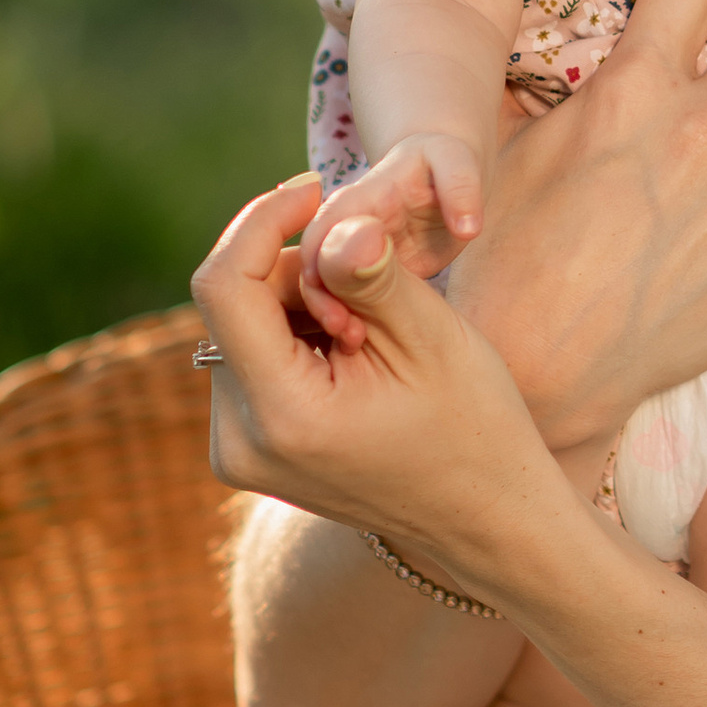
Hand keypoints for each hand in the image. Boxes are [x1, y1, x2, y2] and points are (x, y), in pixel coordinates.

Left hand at [193, 175, 567, 599]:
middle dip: (296, 271)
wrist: (483, 517)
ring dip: (298, 303)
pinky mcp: (245, 453)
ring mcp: (237, 453)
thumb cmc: (471, 424)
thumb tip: (340, 224)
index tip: (315, 189)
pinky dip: (294, 337)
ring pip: (240, 329)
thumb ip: (372, 275)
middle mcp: (239, 441)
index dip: (261, 220)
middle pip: (232, 304)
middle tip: (375, 288)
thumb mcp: (430, 337)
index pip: (223, 287)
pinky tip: (352, 357)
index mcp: (282, 413)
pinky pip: (249, 361)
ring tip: (371, 334)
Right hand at [297, 132, 481, 345]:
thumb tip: (468, 227)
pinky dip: (336, 323)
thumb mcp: (457, 164)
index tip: (336, 308)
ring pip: (316, 288)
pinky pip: (335, 301)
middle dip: (316, 301)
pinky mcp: (356, 276)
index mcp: (361, 198)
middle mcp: (340, 227)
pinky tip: (352, 349)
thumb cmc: (445, 166)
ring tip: (352, 345)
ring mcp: (345, 252)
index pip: (323, 231)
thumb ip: (460, 190)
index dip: (319, 266)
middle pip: (309, 265)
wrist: (438, 175)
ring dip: (324, 317)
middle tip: (347, 336)